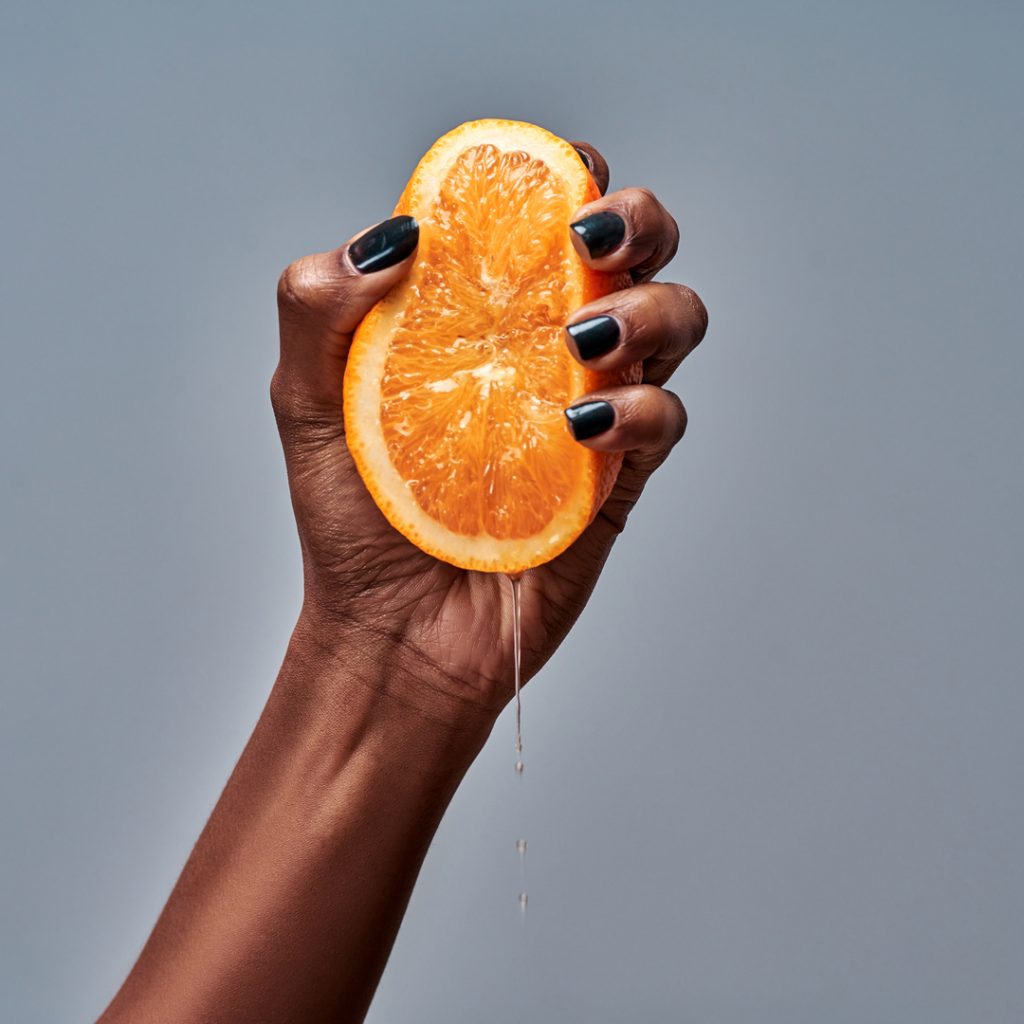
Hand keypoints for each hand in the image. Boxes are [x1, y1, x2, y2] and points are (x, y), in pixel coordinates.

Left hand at [271, 140, 707, 722]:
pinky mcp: (619, 477)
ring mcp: (595, 410)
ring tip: (582, 340)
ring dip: (651, 306)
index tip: (549, 181)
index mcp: (486, 316)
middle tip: (589, 239)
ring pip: (677, 319)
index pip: (545, 216)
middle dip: (637, 220)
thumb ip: (319, 304)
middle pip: (637, 250)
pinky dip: (639, 408)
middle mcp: (550, 350)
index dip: (564, 176)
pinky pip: (666, 418)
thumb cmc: (355, 519)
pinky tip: (579, 428)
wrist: (393, 633)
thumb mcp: (303, 401)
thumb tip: (394, 233)